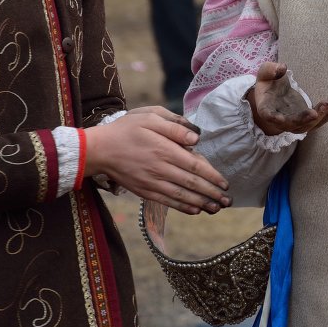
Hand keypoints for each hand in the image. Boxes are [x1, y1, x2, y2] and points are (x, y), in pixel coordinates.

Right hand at [84, 107, 231, 214]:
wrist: (99, 149)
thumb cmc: (127, 128)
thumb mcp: (150, 116)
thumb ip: (175, 126)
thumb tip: (196, 138)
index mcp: (164, 149)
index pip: (195, 166)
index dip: (212, 176)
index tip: (226, 183)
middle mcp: (160, 168)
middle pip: (192, 184)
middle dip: (212, 193)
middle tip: (228, 201)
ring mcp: (151, 182)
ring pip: (182, 196)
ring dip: (202, 203)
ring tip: (217, 208)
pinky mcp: (144, 191)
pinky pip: (167, 202)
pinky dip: (183, 207)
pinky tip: (196, 210)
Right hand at [248, 61, 327, 136]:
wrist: (274, 95)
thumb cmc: (269, 82)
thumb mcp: (266, 73)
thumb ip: (271, 70)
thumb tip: (282, 67)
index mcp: (266, 108)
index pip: (268, 115)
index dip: (273, 118)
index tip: (279, 118)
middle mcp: (280, 120)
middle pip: (291, 125)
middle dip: (303, 120)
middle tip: (314, 113)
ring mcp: (294, 122)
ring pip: (307, 126)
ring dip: (319, 117)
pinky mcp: (307, 120)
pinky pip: (318, 121)